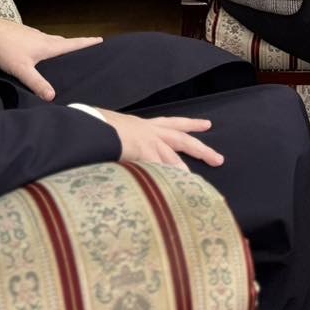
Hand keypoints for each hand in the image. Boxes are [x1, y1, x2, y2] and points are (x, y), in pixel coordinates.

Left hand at [0, 16, 101, 101]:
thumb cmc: (6, 49)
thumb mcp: (22, 70)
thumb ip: (37, 83)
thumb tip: (53, 96)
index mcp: (48, 46)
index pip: (72, 44)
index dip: (86, 42)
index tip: (100, 39)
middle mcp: (43, 37)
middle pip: (64, 41)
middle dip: (75, 45)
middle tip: (85, 47)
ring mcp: (33, 34)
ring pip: (51, 40)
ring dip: (60, 45)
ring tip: (64, 52)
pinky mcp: (23, 34)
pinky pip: (41, 40)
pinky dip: (47, 45)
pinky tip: (40, 52)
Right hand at [100, 110, 223, 170]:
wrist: (91, 125)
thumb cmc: (97, 126)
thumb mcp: (114, 128)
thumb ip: (123, 138)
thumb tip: (121, 146)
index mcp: (144, 124)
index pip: (173, 122)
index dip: (190, 123)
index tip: (206, 124)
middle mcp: (150, 131)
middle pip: (183, 139)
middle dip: (202, 149)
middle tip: (218, 159)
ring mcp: (148, 142)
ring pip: (173, 157)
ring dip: (184, 170)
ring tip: (196, 181)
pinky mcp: (143, 153)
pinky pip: (159, 168)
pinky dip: (168, 177)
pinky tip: (177, 187)